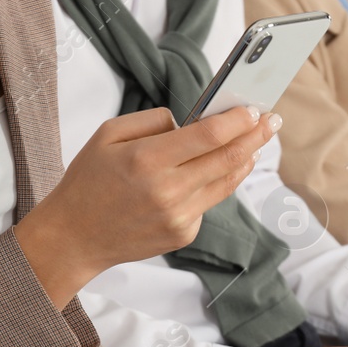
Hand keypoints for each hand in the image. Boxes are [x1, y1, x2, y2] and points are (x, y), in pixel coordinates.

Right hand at [16, 106, 277, 306]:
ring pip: (226, 182)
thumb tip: (190, 123)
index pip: (208, 135)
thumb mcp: (107, 135)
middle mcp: (166, 191)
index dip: (237, 120)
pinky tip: (204, 176)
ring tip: (255, 144)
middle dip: (256, 136)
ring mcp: (177, 217)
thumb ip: (152, 122)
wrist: (74, 237)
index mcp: (146, 160)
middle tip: (272, 121)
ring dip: (245, 160)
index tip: (254, 109)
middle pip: (228, 159)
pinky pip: (207, 203)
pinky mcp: (182, 234)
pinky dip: (211, 185)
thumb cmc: (88, 182)